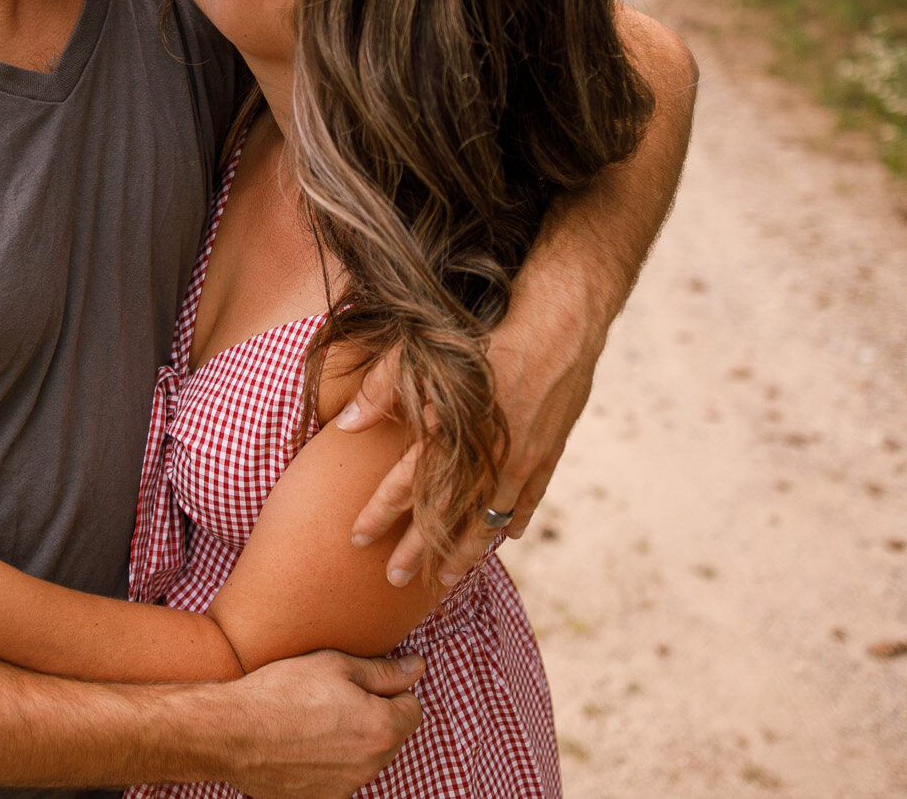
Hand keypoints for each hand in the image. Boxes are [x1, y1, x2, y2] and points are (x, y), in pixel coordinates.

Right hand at [212, 651, 424, 798]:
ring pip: (365, 758)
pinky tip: (304, 745)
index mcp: (382, 728)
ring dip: (352, 740)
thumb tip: (417, 667)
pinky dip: (330, 762)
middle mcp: (371, 765)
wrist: (233, 732)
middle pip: (391, 735)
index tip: (362, 683)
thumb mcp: (336, 665)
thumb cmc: (283, 692)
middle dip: (374, 716)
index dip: (390, 690)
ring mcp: (346, 787)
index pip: (412, 708)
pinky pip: (340, 777)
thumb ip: (384, 670)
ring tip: (315, 720)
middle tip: (335, 697)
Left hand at [337, 299, 603, 586]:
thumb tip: (345, 423)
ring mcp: (523, 460)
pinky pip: (530, 498)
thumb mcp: (431, 353)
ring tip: (448, 579)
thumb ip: (384, 387)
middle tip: (394, 581)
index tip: (356, 538)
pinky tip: (509, 537)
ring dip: (466, 551)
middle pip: (446, 515)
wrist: (561, 325)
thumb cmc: (490, 334)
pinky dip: (516, 520)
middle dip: (418, 549)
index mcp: (454, 434)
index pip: (408, 484)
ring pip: (489, 519)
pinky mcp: (550, 453)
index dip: (380, 512)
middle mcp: (487, 457)